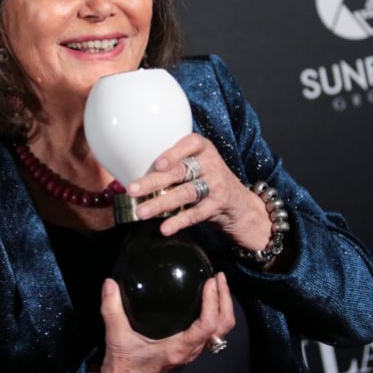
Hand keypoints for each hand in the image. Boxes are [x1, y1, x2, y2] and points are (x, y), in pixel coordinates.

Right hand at [99, 273, 234, 372]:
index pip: (206, 326)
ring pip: (220, 331)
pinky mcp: (187, 349)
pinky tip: (206, 300)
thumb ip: (111, 308)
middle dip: (224, 301)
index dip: (212, 303)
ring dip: (222, 308)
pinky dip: (214, 314)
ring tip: (218, 285)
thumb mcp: (115, 335)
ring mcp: (190, 352)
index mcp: (177, 349)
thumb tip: (110, 283)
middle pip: (221, 328)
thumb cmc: (123, 366)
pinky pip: (211, 332)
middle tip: (218, 278)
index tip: (210, 283)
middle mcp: (189, 352)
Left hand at [128, 133, 271, 251]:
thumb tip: (135, 173)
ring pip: (185, 193)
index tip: (158, 164)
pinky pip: (196, 214)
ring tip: (141, 212)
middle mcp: (212, 164)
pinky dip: (179, 221)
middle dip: (154, 181)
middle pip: (180, 172)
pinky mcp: (218, 205)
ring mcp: (217, 185)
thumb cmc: (208, 180)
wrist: (240, 204)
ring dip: (161, 203)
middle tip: (132, 190)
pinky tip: (164, 228)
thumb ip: (176, 164)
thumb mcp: (197, 164)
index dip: (174, 153)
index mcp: (204, 149)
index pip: (191, 144)